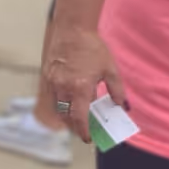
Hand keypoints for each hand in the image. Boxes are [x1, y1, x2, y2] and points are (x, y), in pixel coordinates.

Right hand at [42, 23, 127, 140]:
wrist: (71, 30)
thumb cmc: (92, 48)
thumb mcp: (110, 69)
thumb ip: (116, 90)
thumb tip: (122, 106)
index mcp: (80, 87)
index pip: (79, 117)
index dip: (84, 131)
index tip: (89, 139)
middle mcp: (63, 87)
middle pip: (66, 116)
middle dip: (75, 126)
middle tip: (84, 131)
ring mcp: (52, 82)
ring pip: (57, 108)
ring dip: (66, 116)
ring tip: (77, 118)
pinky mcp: (46, 77)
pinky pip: (52, 97)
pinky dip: (59, 104)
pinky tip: (68, 103)